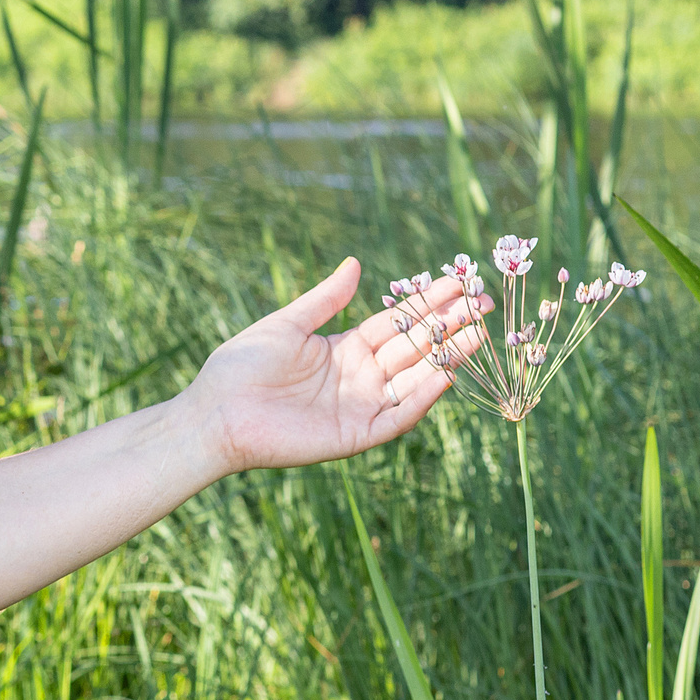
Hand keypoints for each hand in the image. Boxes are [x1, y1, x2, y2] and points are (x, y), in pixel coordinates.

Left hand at [180, 257, 484, 474]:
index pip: (396, 323)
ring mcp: (360, 406)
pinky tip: (445, 374)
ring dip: (445, 358)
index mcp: (344, 349)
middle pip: (413, 348)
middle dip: (447, 326)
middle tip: (482, 303)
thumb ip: (325, 300)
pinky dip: (422, 398)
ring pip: (414, 380)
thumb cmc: (241, 366)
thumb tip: (355, 264)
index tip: (459, 281)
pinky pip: (397, 416)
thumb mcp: (287, 324)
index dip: (427, 304)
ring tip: (477, 333)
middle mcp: (359, 377)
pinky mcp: (356, 435)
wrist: (217, 413)